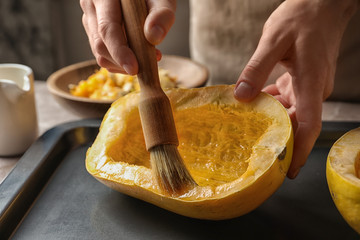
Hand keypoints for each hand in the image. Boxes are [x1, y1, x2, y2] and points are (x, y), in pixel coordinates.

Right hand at [80, 0, 175, 74]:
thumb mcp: (162, 0)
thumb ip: (162, 15)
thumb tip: (153, 36)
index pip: (107, 29)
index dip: (119, 52)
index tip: (134, 68)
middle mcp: (91, 7)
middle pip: (100, 45)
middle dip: (123, 62)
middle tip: (150, 63)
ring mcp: (90, 21)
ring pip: (100, 54)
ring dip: (124, 64)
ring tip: (148, 56)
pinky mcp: (94, 32)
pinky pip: (104, 56)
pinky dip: (121, 63)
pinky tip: (138, 55)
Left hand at [234, 0, 358, 177]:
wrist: (323, 3)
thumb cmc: (302, 17)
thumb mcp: (273, 40)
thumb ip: (257, 69)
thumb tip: (242, 96)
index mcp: (310, 82)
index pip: (309, 125)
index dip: (300, 150)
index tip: (289, 170)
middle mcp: (313, 88)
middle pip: (297, 122)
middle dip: (278, 137)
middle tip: (255, 150)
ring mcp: (309, 84)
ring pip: (291, 111)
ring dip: (271, 119)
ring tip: (248, 127)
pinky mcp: (304, 78)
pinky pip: (288, 97)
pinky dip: (272, 102)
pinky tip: (254, 102)